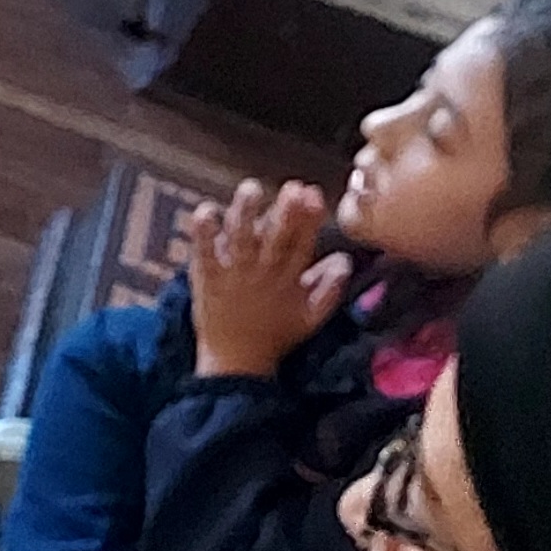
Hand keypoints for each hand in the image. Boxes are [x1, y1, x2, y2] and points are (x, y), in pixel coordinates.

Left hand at [185, 179, 353, 379]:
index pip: (303, 243)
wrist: (236, 363)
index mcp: (290, 280)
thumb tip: (346, 260)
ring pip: (242, 240)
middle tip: (292, 187)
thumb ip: (331, 289)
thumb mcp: (312, 317)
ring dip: (247, 214)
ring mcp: (234, 277)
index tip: (313, 193)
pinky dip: (204, 234)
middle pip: (277, 239)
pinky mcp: (207, 281)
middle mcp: (263, 274)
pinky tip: (205, 210)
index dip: (309, 218)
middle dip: (286, 213)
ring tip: (252, 189)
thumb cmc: (275, 336)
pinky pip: (205, 254)